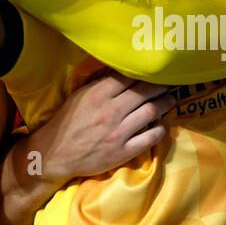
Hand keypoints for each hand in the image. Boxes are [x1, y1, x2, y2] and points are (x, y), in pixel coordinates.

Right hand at [33, 71, 175, 181]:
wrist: (55, 154)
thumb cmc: (68, 123)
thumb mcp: (80, 96)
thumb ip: (101, 84)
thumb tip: (123, 72)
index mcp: (99, 94)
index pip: (130, 76)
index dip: (146, 72)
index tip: (155, 70)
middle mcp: (111, 111)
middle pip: (145, 92)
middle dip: (161, 86)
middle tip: (169, 83)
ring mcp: (118, 132)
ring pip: (151, 111)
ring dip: (165, 103)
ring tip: (170, 100)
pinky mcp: (123, 151)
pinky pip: (150, 137)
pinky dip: (160, 129)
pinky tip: (160, 125)